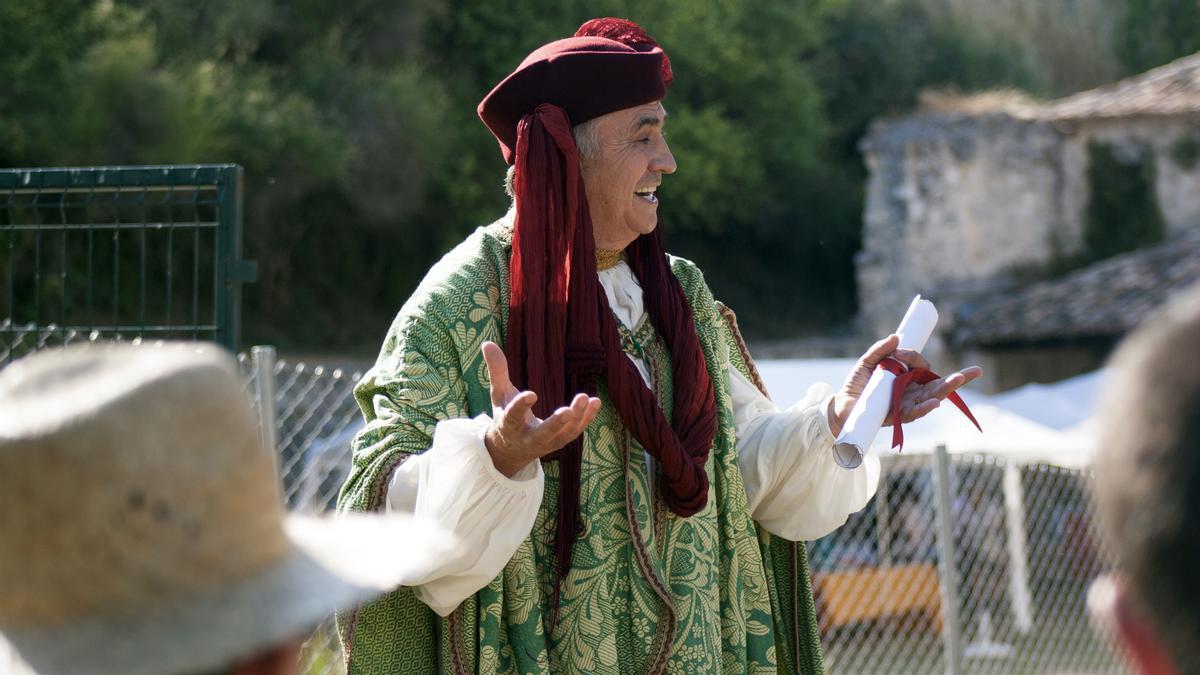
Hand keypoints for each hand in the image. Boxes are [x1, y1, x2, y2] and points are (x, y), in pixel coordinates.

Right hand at [480, 341, 601, 476]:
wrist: (512, 449)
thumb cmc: (505, 415)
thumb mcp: (499, 394)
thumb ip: (496, 371)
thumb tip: (487, 343)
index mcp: (509, 426)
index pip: (513, 416)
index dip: (521, 406)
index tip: (531, 394)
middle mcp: (528, 438)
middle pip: (542, 433)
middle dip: (555, 424)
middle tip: (567, 412)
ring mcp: (546, 443)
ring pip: (563, 434)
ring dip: (576, 418)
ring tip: (585, 397)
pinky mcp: (560, 441)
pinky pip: (575, 431)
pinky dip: (587, 418)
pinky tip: (595, 402)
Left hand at [828, 335, 982, 436]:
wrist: (841, 406)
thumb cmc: (857, 385)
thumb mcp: (867, 362)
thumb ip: (880, 350)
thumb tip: (896, 337)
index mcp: (908, 379)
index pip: (921, 366)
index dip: (914, 357)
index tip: (900, 353)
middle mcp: (912, 392)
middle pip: (938, 385)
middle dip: (959, 378)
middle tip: (977, 371)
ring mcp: (907, 405)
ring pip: (931, 397)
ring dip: (946, 389)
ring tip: (961, 379)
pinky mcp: (897, 417)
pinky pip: (913, 413)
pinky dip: (924, 408)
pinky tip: (935, 402)